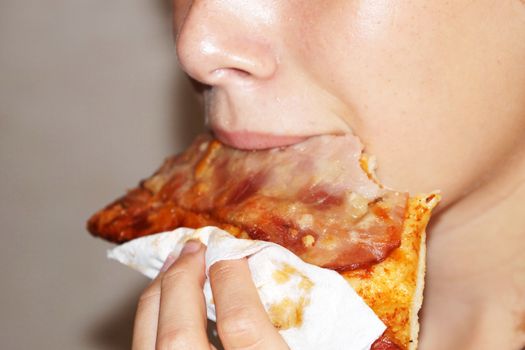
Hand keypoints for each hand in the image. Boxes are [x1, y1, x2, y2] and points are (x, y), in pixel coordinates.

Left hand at [132, 240, 288, 349]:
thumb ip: (285, 328)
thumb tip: (272, 275)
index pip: (239, 324)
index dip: (232, 279)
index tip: (231, 252)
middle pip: (179, 335)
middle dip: (182, 281)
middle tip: (194, 247)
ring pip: (149, 344)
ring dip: (158, 296)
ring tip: (172, 265)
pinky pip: (146, 348)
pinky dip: (151, 320)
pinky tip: (161, 303)